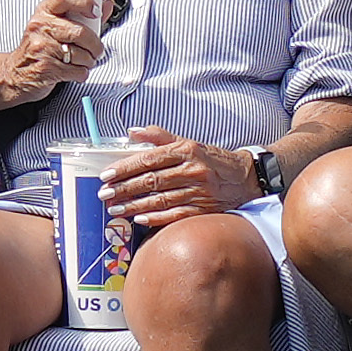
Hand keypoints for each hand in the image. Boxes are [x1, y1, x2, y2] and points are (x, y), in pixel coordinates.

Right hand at [0, 0, 113, 109]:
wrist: (16, 73)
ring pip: (80, 54)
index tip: (95, 11)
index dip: (84, 2)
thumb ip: (83, 16)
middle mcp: (40, 26)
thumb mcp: (57, 26)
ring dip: (88, 61)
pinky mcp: (45, 67)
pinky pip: (75, 70)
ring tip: (82, 61)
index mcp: (45, 11)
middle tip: (96, 49)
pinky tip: (73, 71)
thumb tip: (106, 4)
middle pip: (79, 32)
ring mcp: (41, 47)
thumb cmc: (39, 47)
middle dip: (95, 44)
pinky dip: (80, 73)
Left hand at [100, 124, 257, 233]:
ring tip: (115, 208)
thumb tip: (132, 131)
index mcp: (187, 150)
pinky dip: (157, 218)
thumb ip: (159, 136)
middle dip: (125, 188)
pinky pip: (176, 215)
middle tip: (104, 194)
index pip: (150, 158)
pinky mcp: (204, 209)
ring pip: (161, 200)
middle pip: (152, 180)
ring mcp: (199, 192)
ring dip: (135, 205)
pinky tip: (139, 219)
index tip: (107, 175)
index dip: (126, 167)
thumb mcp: (189, 142)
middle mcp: (193, 170)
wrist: (246, 178)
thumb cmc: (212, 159)